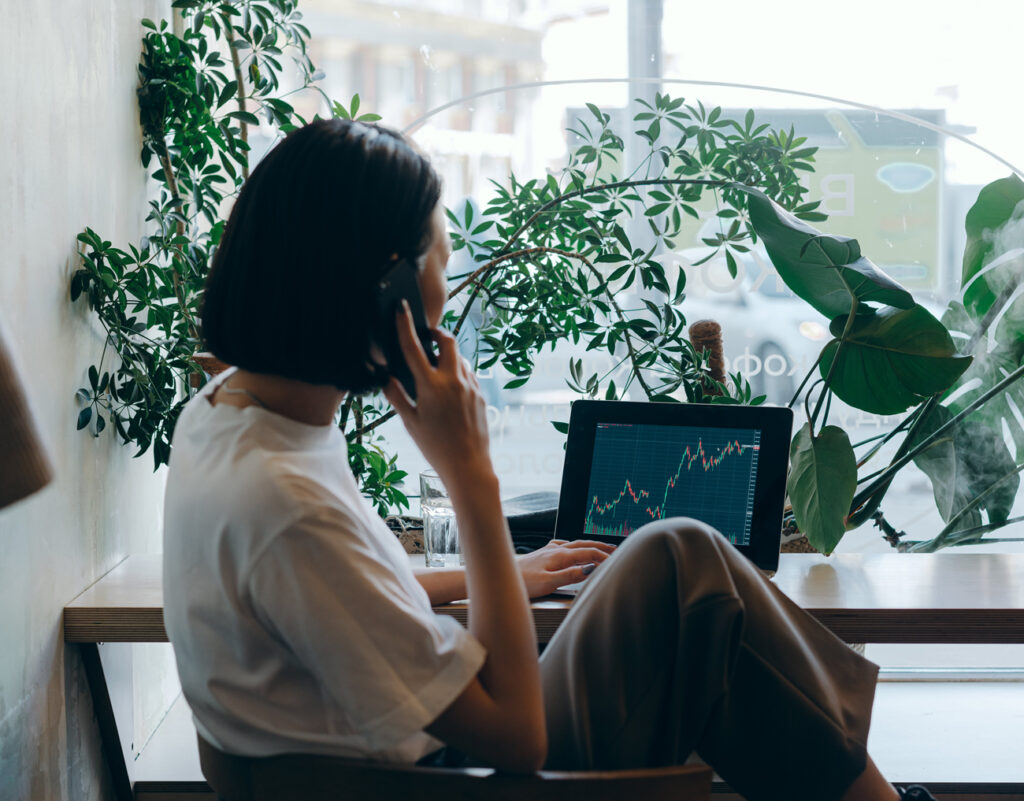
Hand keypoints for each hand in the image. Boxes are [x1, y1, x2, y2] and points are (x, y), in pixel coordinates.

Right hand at [383, 302, 492, 490]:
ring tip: (436, 371)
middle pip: (448, 341)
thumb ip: (396, 395)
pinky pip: (469, 375)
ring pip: (460, 359)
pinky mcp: (481, 395)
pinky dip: (458, 374)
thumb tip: (385, 377)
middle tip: (428, 337)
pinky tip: (450, 390)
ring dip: (448, 357)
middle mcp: (453, 381)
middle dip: (438, 333)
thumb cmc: (435, 447)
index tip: (401, 308)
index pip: (413, 348)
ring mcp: (471, 387)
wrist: (468, 466)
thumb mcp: (409, 422)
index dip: (404, 325)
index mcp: (431, 386)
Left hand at [516, 539, 616, 596]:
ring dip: (589, 545)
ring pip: (574, 544)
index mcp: (560, 555)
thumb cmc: (524, 582)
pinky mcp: (543, 553)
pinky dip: (574, 545)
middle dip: (601, 547)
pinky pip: (563, 545)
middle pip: (584, 545)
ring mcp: (549, 550)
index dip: (603, 557)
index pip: (588, 554)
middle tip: (616, 550)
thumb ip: (570, 575)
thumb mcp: (549, 583)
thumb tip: (590, 569)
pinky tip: (571, 547)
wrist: (502, 576)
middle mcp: (556, 549)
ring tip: (600, 548)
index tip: (616, 561)